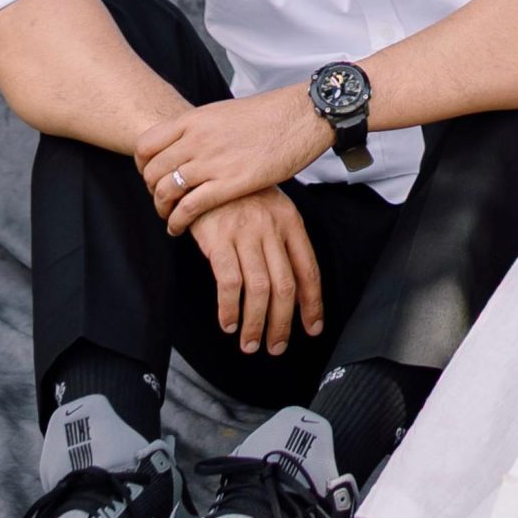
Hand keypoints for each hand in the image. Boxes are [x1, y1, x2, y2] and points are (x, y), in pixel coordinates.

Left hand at [138, 86, 332, 232]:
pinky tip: (180, 228)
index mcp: (195, 119)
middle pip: (152, 171)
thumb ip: (202, 128)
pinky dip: (178, 222)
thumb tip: (188, 142)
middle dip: (151, 189)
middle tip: (161, 199)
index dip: (142, 165)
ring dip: (162, 209)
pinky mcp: (232, 183)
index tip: (150, 175)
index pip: (146, 144)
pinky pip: (189, 207)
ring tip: (169, 217)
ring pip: (165, 191)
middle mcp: (197, 139)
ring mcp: (213, 161)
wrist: (304, 115)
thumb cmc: (272, 114)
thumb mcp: (226, 112)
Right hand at [190, 189, 324, 354]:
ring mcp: (245, 233)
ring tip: (250, 344)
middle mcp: (272, 229)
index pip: (309, 270)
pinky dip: (229, 308)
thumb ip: (283, 245)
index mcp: (291, 222)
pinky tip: (228, 323)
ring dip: (255, 323)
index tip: (313, 328)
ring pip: (259, 288)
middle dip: (282, 322)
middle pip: (285, 285)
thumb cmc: (240, 196)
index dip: (312, 303)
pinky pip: (229, 281)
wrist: (204, 170)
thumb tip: (295, 291)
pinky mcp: (218, 238)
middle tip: (276, 347)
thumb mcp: (271, 211)